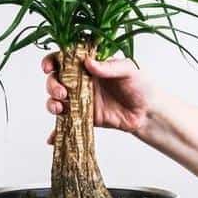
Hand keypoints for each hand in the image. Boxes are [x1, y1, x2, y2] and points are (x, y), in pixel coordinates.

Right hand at [42, 52, 156, 139]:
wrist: (149, 112)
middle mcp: (82, 81)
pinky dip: (55, 131)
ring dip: (52, 103)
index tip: (48, 67)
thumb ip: (109, 66)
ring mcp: (81, 100)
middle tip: (62, 92)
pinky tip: (51, 137)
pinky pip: (65, 123)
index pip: (65, 59)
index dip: (52, 61)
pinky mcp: (84, 118)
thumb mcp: (129, 70)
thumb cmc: (142, 86)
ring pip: (56, 100)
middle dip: (52, 85)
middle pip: (56, 80)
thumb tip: (89, 62)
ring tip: (59, 108)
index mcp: (90, 65)